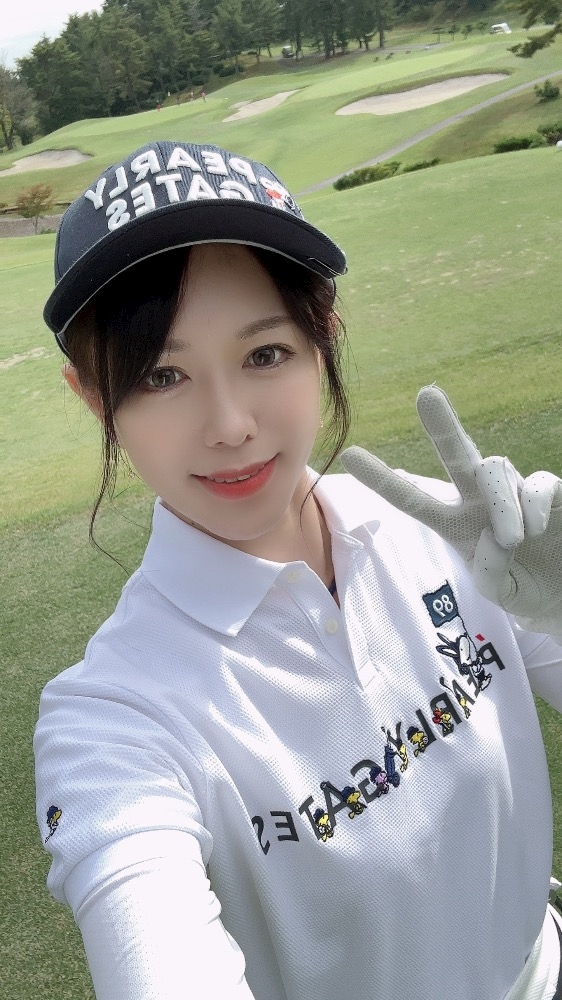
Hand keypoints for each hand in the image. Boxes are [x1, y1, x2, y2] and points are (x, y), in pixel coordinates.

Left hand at [340, 385, 561, 634]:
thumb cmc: (524, 589)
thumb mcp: (500, 594)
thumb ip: (490, 574)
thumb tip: (496, 537)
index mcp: (455, 524)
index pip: (413, 499)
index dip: (383, 479)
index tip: (349, 455)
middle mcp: (481, 500)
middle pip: (456, 455)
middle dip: (443, 425)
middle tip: (427, 394)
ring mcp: (514, 493)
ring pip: (495, 470)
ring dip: (501, 504)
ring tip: (514, 538)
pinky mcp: (550, 491)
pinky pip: (537, 484)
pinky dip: (533, 505)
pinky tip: (536, 528)